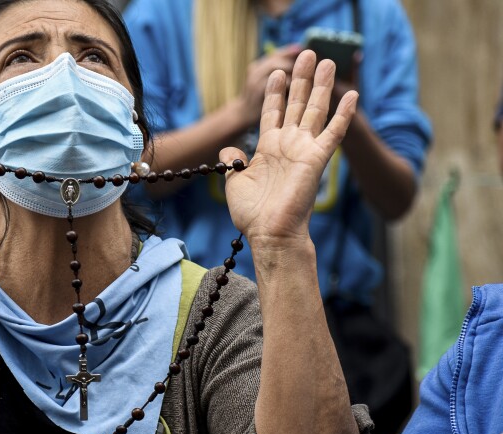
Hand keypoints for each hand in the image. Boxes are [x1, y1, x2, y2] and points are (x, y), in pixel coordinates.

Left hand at [223, 50, 358, 246]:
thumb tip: (227, 150)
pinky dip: (343, 114)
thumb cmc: (252, 213)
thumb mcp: (235, 181)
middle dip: (301, 79)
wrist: (269, 233)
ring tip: (327, 60)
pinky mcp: (317, 159)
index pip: (273, 112)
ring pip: (315, 110)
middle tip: (307, 53)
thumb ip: (233, 161)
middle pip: (297, 104)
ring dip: (322, 86)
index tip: (276, 71)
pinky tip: (351, 96)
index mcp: (268, 149)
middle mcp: (288, 145)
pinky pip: (333, 133)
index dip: (275, 92)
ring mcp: (304, 150)